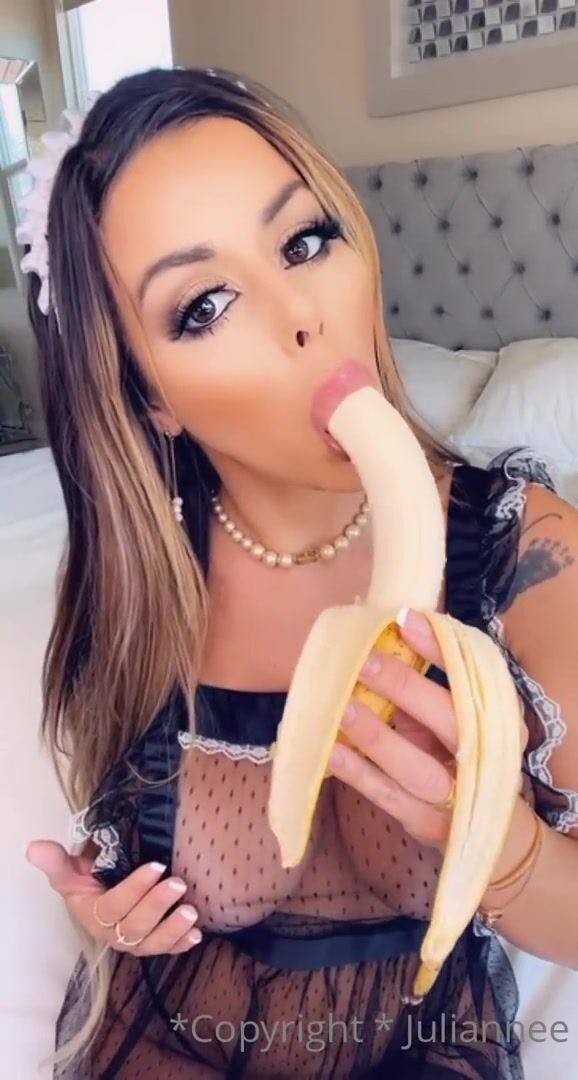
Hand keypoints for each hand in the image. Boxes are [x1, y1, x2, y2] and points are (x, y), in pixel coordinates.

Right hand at [25, 840, 201, 955]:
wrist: (101, 893)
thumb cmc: (88, 880)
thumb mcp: (70, 870)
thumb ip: (56, 862)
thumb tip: (34, 848)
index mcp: (93, 916)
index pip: (113, 907)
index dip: (134, 889)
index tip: (156, 865)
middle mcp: (114, 934)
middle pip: (135, 927)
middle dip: (157, 905)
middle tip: (178, 883)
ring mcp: (135, 941)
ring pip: (152, 943)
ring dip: (173, 929)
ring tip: (191, 912)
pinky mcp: (153, 942)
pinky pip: (167, 949)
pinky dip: (181, 944)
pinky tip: (196, 934)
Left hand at [327, 610, 527, 852]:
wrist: (492, 825)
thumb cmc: (458, 753)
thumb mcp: (451, 717)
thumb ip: (423, 687)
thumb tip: (378, 637)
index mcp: (495, 718)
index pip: (470, 677)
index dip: (439, 648)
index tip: (404, 618)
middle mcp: (485, 755)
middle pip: (450, 722)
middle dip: (406, 689)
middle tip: (365, 661)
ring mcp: (457, 795)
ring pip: (416, 767)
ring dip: (376, 736)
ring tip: (341, 707)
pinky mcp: (428, 822)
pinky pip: (389, 796)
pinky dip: (358, 774)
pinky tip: (330, 751)